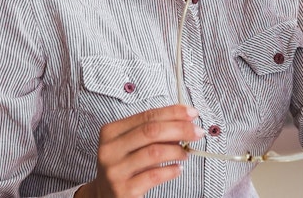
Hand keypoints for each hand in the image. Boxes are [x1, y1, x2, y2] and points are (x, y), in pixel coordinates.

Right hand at [76, 104, 203, 197]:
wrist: (105, 196)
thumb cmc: (124, 166)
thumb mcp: (132, 145)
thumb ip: (153, 132)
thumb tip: (184, 121)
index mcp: (111, 132)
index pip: (147, 116)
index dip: (173, 113)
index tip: (192, 113)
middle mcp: (109, 150)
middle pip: (151, 131)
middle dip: (180, 128)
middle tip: (197, 132)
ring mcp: (115, 171)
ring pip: (154, 152)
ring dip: (177, 151)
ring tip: (185, 154)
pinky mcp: (123, 190)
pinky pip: (154, 176)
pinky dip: (171, 171)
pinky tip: (177, 169)